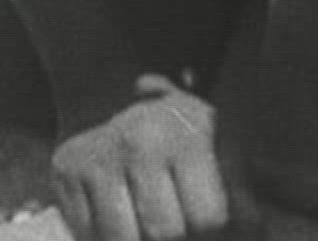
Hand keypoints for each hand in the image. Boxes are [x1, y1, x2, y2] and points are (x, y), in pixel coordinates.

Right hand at [52, 75, 258, 240]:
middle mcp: (140, 142)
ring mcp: (98, 156)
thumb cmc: (180, 134)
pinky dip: (102, 236)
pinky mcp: (64, 170)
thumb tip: (253, 234)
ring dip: (137, 239)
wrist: (113, 92)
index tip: (205, 219)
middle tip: (173, 219)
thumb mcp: (221, 147)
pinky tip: (116, 214)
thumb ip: (241, 196)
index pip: (208, 219)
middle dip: (173, 237)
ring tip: (145, 217)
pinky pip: (86, 233)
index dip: (210, 230)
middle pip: (164, 232)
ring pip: (122, 240)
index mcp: (188, 135)